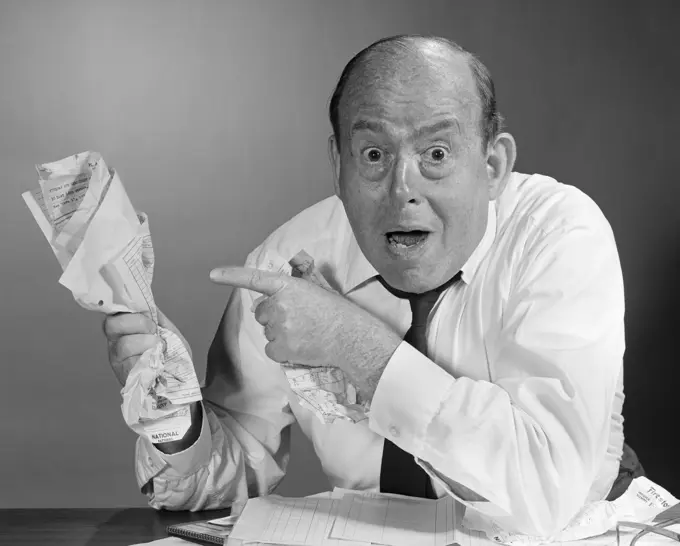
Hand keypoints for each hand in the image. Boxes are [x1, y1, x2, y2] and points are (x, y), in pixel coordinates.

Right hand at [102, 309, 188, 385]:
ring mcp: (118, 361)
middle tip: (153, 332)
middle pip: (112, 324)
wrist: (180, 382)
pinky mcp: (125, 376)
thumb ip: (156, 317)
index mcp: (124, 330)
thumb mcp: (167, 331)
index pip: (113, 313)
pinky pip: (132, 362)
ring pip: (125, 343)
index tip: (147, 315)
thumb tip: (146, 303)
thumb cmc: (172, 357)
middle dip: (139, 324)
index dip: (128, 309)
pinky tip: (157, 361)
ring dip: (148, 343)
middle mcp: (116, 344)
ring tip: (159, 349)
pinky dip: (149, 358)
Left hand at [209, 267, 401, 397]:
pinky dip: (282, 351)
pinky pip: (271, 350)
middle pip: (262, 313)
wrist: (351, 337)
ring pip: (268, 332)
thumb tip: (288, 275)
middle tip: (298, 320)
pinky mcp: (280, 347)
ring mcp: (278, 327)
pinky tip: (300, 348)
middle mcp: (279, 304)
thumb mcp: (319, 288)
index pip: (254, 278)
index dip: (232, 276)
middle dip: (273, 316)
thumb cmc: (338, 312)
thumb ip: (299, 282)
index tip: (213, 275)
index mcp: (287, 286)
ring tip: (304, 334)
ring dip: (280, 334)